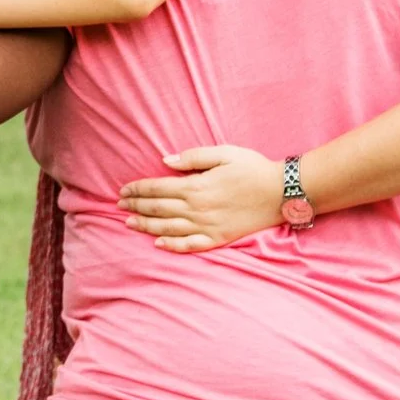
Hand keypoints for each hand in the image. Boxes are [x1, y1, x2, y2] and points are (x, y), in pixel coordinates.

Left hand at [119, 144, 283, 252]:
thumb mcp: (223, 153)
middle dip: (136, 207)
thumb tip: (165, 161)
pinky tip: (158, 244)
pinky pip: (189, 245)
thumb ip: (193, 157)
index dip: (138, 190)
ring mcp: (207, 226)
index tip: (123, 190)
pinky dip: (172, 245)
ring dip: (146, 226)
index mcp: (196, 186)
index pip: (157, 188)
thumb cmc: (253, 168)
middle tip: (119, 206)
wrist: (281, 192)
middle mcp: (197, 209)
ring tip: (129, 223)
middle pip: (158, 209)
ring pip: (168, 228)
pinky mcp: (218, 238)